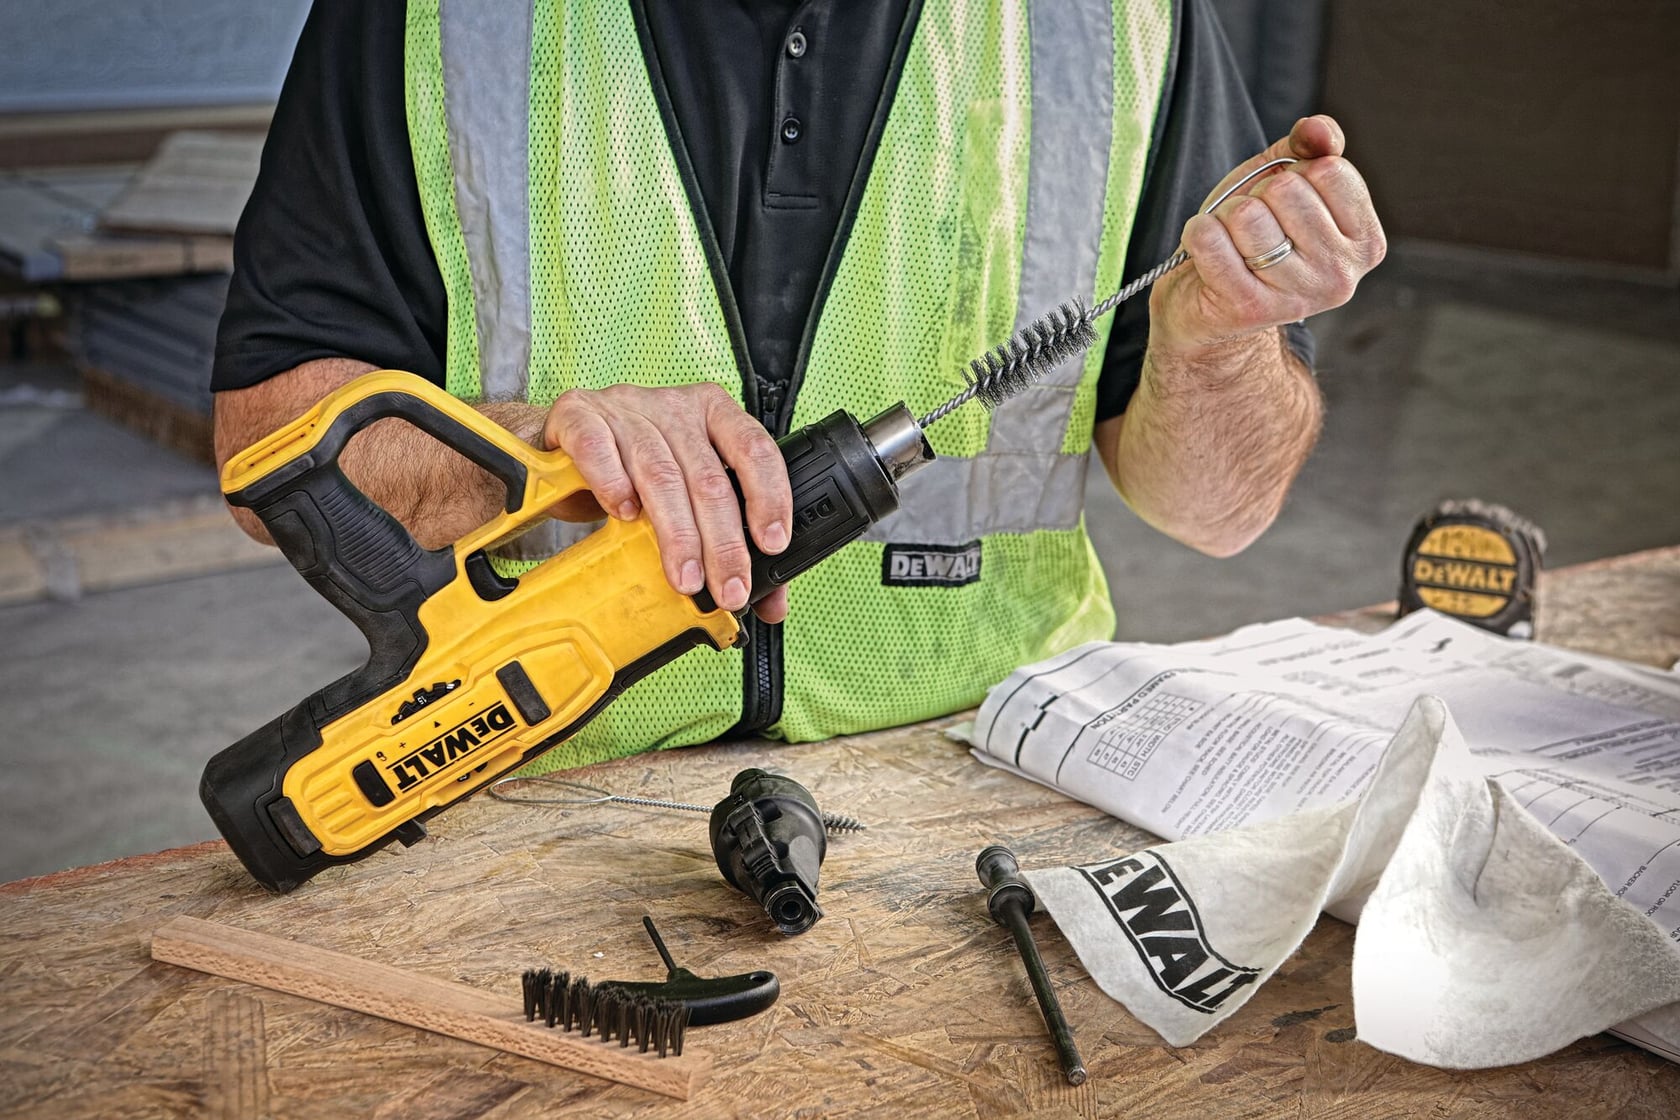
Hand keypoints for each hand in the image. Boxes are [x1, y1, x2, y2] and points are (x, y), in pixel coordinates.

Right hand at [541, 383, 791, 622]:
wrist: (566, 441)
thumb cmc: (635, 467)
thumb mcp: (688, 495)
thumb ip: (732, 540)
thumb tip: (769, 602)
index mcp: (714, 414)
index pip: (755, 449)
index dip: (769, 497)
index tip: (771, 544)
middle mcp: (674, 407)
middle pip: (707, 476)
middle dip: (722, 542)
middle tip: (728, 588)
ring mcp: (625, 408)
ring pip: (660, 473)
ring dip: (677, 534)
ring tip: (686, 578)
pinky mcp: (578, 415)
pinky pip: (599, 449)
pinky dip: (614, 485)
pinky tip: (626, 517)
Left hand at [1149, 115, 1385, 360]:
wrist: (1207, 305)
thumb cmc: (1254, 235)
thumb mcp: (1286, 180)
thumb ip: (1311, 146)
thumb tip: (1319, 130)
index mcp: (1365, 242)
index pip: (1329, 170)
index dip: (1294, 173)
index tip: (1284, 204)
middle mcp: (1340, 276)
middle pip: (1287, 190)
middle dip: (1257, 195)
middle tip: (1251, 227)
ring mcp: (1296, 297)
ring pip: (1247, 216)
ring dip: (1225, 216)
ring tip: (1230, 240)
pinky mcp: (1248, 309)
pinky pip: (1210, 240)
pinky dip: (1197, 233)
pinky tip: (1205, 249)